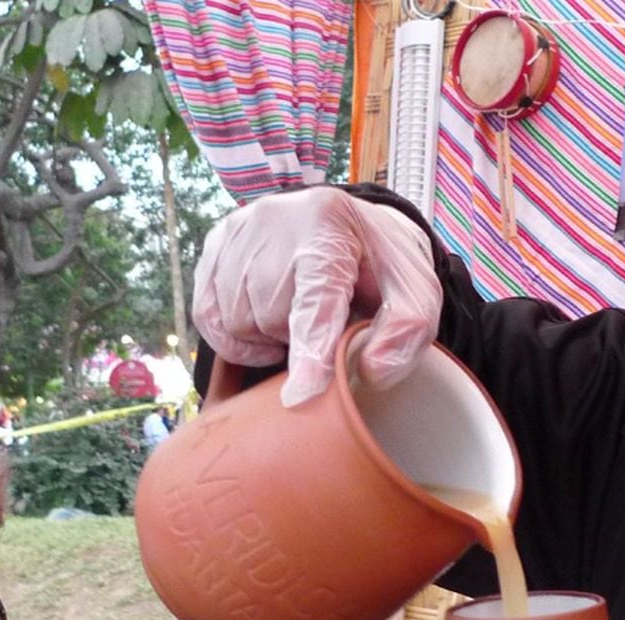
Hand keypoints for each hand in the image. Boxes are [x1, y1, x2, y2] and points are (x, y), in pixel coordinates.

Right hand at [190, 186, 442, 405]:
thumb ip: (406, 332)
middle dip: (298, 337)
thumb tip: (372, 373)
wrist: (352, 223)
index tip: (301, 395)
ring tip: (299, 312)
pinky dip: (236, 335)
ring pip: (236, 323)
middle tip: (326, 319)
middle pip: (270, 318)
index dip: (310, 351)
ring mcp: (237, 230)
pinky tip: (266, 323)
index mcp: (329, 225)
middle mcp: (273, 219)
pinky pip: (209, 317)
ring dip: (268, 336)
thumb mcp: (415, 293)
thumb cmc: (382, 266)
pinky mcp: (213, 246)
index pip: (315, 301)